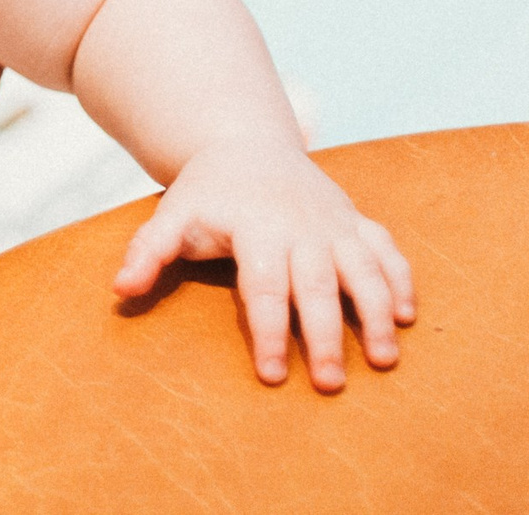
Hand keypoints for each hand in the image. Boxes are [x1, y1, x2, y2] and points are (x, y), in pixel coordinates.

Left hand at [111, 138, 415, 391]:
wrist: (245, 143)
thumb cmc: (207, 193)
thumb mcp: (171, 216)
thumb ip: (148, 251)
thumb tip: (120, 289)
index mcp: (256, 227)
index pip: (265, 287)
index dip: (270, 332)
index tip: (273, 375)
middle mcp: (302, 225)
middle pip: (318, 286)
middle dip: (326, 337)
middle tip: (330, 385)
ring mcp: (334, 222)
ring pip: (364, 269)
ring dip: (378, 313)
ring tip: (383, 361)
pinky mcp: (355, 221)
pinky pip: (387, 249)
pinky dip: (401, 280)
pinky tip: (408, 317)